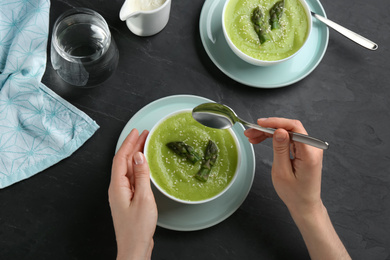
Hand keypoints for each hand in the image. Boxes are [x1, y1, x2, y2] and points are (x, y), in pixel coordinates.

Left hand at [109, 129, 156, 259]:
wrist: (134, 248)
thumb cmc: (137, 228)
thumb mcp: (143, 198)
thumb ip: (141, 175)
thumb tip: (138, 156)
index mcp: (117, 186)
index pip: (120, 158)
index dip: (128, 143)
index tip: (136, 131)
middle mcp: (117, 188)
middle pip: (124, 162)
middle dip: (133, 146)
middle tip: (144, 134)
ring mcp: (123, 194)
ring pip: (128, 169)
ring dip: (136, 156)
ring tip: (146, 145)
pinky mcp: (129, 199)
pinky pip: (133, 178)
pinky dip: (139, 168)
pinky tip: (145, 166)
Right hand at [245, 118, 323, 214]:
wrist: (304, 205)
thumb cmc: (294, 193)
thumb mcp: (282, 172)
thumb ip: (280, 149)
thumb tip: (279, 131)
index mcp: (309, 153)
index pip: (294, 127)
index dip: (276, 122)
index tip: (260, 123)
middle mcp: (312, 148)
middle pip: (289, 128)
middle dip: (269, 128)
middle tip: (251, 132)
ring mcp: (309, 148)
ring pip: (287, 132)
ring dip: (269, 133)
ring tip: (253, 137)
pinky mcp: (304, 150)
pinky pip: (288, 139)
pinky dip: (275, 138)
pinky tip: (262, 140)